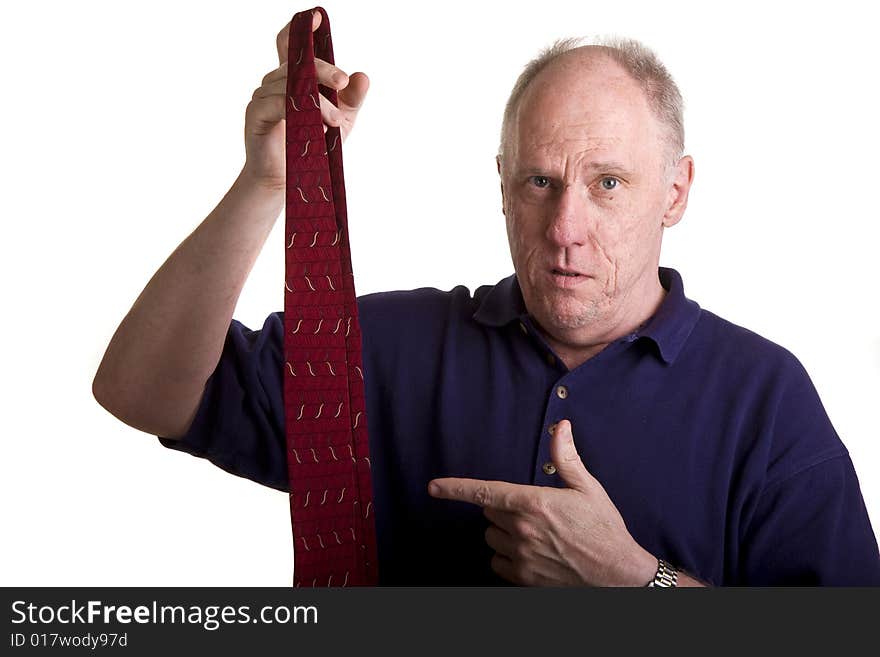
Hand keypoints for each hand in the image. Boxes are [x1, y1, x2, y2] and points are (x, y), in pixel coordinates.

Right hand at [242, 10, 369, 190]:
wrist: (290, 181)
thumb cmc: (312, 148)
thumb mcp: (340, 121)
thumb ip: (351, 99)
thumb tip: (363, 76)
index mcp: (293, 78)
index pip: (291, 44)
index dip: (300, 29)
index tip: (316, 17)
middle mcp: (274, 81)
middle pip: (297, 61)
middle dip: (323, 69)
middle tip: (343, 81)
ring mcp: (262, 96)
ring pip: (291, 84)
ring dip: (319, 102)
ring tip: (337, 122)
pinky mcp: (256, 114)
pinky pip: (277, 102)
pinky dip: (299, 110)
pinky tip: (316, 124)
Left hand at [428, 420, 657, 585]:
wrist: (618, 575)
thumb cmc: (604, 529)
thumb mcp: (588, 488)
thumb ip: (567, 458)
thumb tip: (561, 427)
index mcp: (533, 503)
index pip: (484, 492)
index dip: (455, 488)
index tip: (434, 486)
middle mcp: (521, 529)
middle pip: (490, 511)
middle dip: (503, 506)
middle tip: (533, 509)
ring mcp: (520, 555)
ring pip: (492, 536)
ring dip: (504, 531)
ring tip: (535, 532)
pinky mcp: (523, 577)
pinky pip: (497, 561)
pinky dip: (507, 555)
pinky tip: (530, 552)